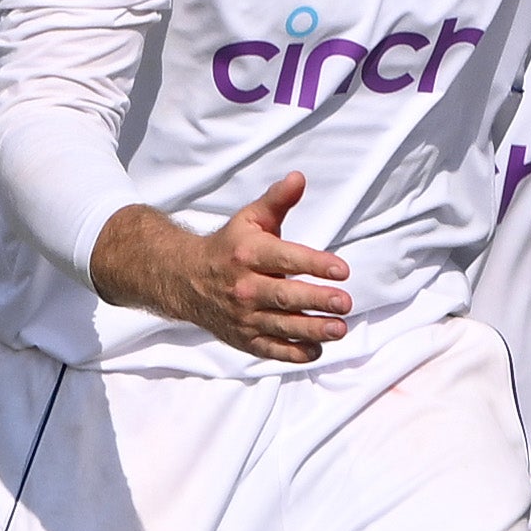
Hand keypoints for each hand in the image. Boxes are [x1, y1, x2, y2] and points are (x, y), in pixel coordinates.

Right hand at [92, 174, 348, 363]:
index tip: (342, 270)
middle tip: (345, 303)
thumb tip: (299, 177)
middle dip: (316, 300)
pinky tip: (316, 350)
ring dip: (312, 330)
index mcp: (247, 254)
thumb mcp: (250, 219)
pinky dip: (293, 353)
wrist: (186, 280)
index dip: (314, 264)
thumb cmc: (229, 246)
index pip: (285, 258)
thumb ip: (277, 201)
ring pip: (281, 326)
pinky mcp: (244, 338)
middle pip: (284, 296)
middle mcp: (244, 287)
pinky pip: (271, 349)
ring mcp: (243, 316)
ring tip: (339, 329)